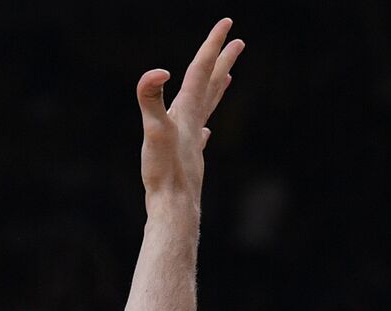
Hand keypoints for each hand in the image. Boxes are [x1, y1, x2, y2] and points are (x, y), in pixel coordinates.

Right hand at [137, 18, 243, 201]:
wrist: (174, 208)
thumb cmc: (164, 171)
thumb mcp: (153, 130)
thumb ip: (151, 99)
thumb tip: (159, 72)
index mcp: (187, 111)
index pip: (200, 70)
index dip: (212, 44)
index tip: (227, 23)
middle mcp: (194, 123)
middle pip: (211, 85)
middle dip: (222, 61)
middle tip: (238, 41)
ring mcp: (194, 142)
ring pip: (208, 109)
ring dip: (217, 90)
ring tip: (228, 77)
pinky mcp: (189, 161)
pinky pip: (200, 138)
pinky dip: (203, 129)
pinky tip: (206, 132)